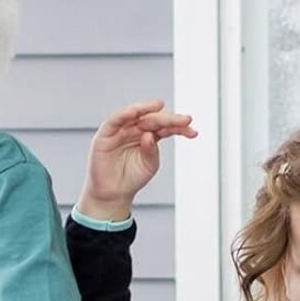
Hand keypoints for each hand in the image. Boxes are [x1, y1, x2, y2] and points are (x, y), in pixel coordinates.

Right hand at [78, 99, 196, 222]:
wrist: (113, 193)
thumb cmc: (132, 178)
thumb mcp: (149, 165)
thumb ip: (151, 151)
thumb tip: (148, 135)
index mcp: (150, 136)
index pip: (166, 127)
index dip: (179, 127)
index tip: (193, 131)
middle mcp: (136, 129)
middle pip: (154, 119)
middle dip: (169, 118)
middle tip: (184, 119)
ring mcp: (122, 130)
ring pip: (135, 115)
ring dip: (146, 109)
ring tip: (159, 106)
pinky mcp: (106, 133)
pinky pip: (115, 120)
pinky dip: (124, 114)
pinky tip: (135, 112)